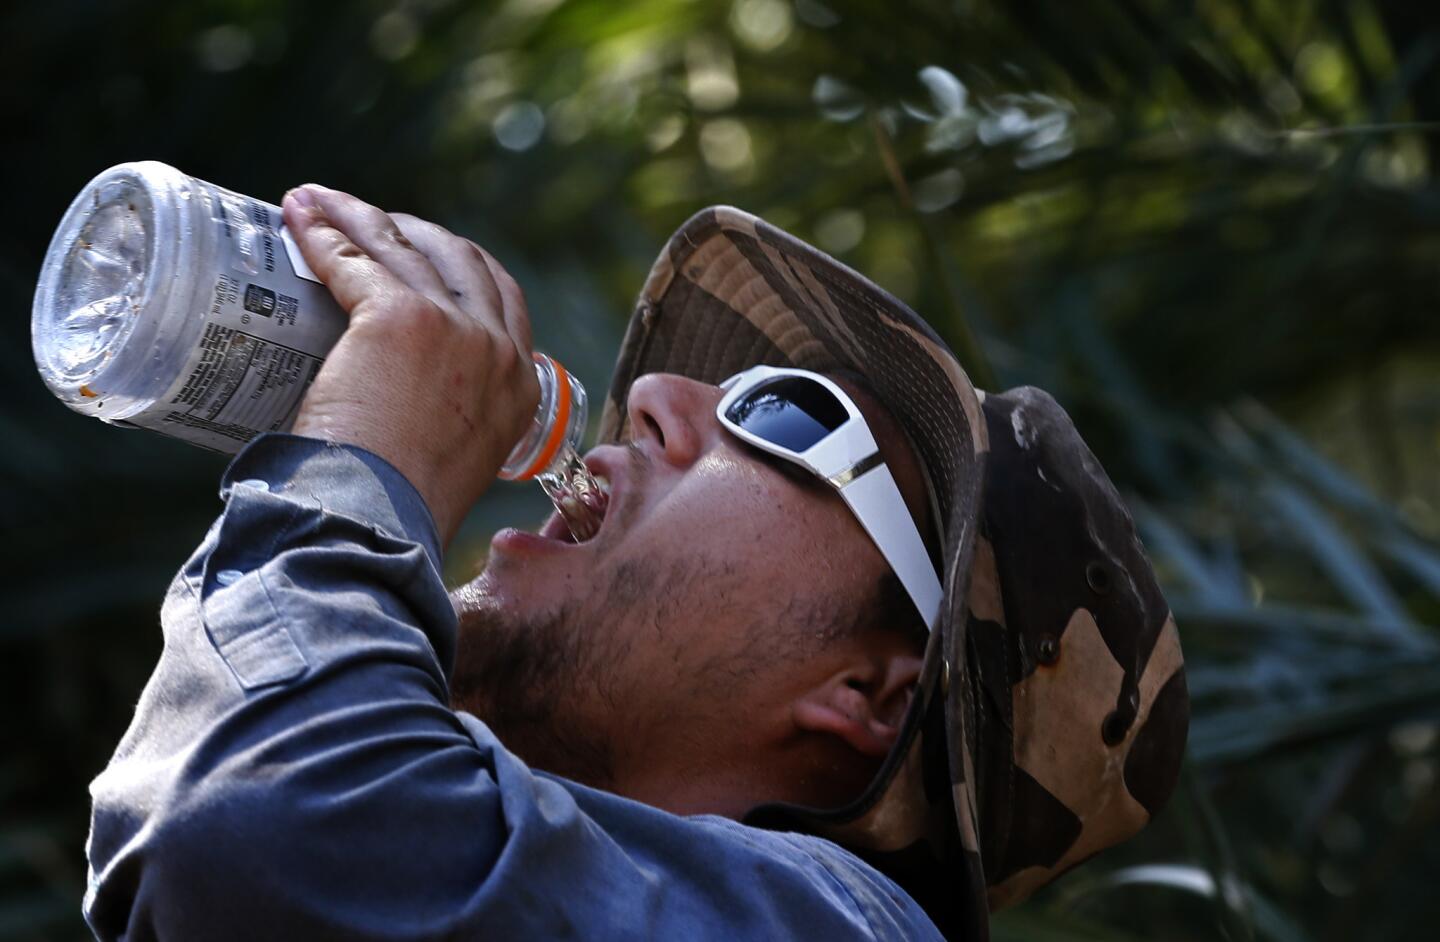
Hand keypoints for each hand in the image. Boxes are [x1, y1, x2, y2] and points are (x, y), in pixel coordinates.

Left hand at [281, 185, 538, 548]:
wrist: (380, 526)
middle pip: (459, 259)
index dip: (462, 264)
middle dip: (413, 230)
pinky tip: (296, 216)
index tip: (423, 252)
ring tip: (315, 201)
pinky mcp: (399, 318)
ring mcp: (455, 329)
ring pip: (403, 247)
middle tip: (369, 223)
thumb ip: (444, 431)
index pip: (504, 299)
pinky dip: (321, 233)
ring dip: (356, 215)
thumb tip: (392, 423)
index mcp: (521, 389)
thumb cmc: (400, 514)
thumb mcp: (452, 466)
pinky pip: (353, 259)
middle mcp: (497, 351)